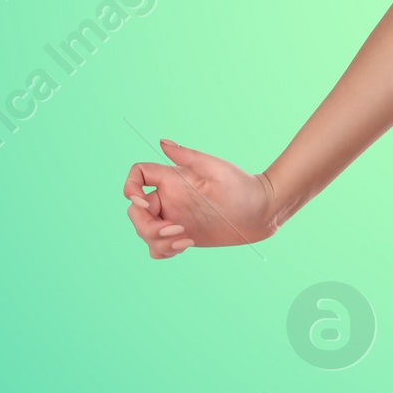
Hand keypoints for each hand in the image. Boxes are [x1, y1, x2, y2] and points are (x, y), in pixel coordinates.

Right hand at [123, 139, 277, 258]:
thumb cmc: (243, 186)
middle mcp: (170, 198)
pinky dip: (164, 250)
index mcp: (173, 179)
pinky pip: (159, 247)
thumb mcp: (215, 169)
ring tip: (185, 240)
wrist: (262, 211)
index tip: (144, 202)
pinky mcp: (184, 236)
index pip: (138, 176)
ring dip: (157, 241)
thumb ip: (188, 156)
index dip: (130, 188)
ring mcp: (176, 218)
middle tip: (176, 230)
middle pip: (136, 212)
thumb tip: (161, 142)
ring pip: (145, 233)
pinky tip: (186, 244)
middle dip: (146, 225)